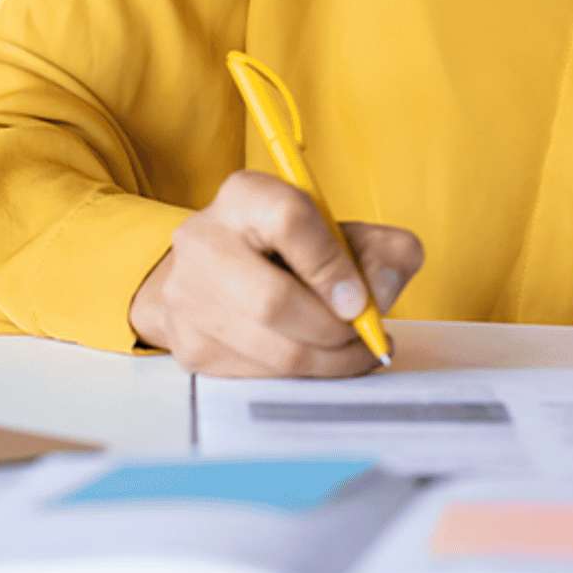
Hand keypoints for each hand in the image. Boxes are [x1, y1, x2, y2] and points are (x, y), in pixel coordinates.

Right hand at [128, 170, 423, 375]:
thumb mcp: (342, 234)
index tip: (360, 299)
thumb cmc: (290, 252)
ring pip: (272, 349)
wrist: (217, 275)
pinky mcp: (189, 345)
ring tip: (353, 351)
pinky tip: (320, 361)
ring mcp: (188, 297)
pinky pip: (260, 376)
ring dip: (328, 361)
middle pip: (274, 301)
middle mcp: (203, 241)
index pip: (290, 221)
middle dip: (333, 329)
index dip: (333, 267)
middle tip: (362, 334)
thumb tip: (381, 292)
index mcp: (245, 196)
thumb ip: (384, 251)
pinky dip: (303, 377)